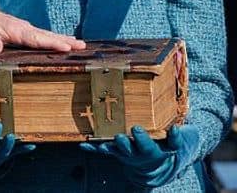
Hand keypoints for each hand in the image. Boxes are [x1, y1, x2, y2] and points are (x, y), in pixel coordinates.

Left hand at [0, 3, 85, 53]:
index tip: (68, 47)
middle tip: (83, 46)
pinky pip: (41, 36)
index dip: (52, 43)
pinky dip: (52, 39)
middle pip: (47, 35)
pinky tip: (61, 43)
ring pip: (45, 35)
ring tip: (79, 45)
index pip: (36, 39)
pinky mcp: (22, 31)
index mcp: (15, 30)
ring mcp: (23, 29)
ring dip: (62, 39)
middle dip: (65, 41)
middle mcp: (23, 28)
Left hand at [80, 125, 199, 186]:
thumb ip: (182, 124)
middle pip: (146, 149)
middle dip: (141, 140)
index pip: (174, 143)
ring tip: (117, 137)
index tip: (174, 129)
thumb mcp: (183, 135)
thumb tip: (181, 101)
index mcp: (167, 148)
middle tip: (137, 129)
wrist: (157, 165)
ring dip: (119, 144)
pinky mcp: (118, 153)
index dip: (175, 137)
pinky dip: (94, 148)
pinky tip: (84, 144)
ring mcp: (132, 155)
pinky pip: (105, 151)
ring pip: (125, 151)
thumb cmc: (169, 142)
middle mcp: (149, 153)